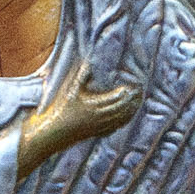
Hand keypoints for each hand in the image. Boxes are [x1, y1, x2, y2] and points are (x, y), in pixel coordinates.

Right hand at [8, 71, 142, 173]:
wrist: (54, 132)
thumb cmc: (61, 109)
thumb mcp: (70, 90)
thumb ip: (81, 76)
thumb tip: (88, 61)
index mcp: (95, 105)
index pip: (116, 99)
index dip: (127, 93)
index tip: (133, 86)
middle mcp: (99, 117)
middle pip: (122, 109)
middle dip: (132, 101)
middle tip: (140, 93)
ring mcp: (99, 127)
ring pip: (120, 119)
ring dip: (130, 111)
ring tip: (138, 103)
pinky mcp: (96, 133)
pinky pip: (114, 127)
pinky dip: (123, 121)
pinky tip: (127, 117)